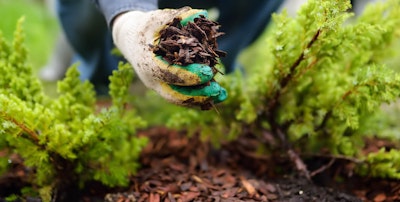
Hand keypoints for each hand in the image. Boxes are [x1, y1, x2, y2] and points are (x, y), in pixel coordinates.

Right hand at [112, 7, 226, 107]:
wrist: (130, 40)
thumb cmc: (145, 28)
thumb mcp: (156, 19)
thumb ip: (177, 17)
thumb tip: (200, 14)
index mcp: (148, 63)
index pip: (169, 74)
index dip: (189, 75)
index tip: (208, 72)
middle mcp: (152, 80)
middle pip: (174, 95)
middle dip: (197, 95)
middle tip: (217, 90)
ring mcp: (158, 87)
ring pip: (180, 99)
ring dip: (202, 99)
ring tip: (222, 95)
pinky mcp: (166, 88)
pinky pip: (183, 97)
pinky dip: (199, 98)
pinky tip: (217, 96)